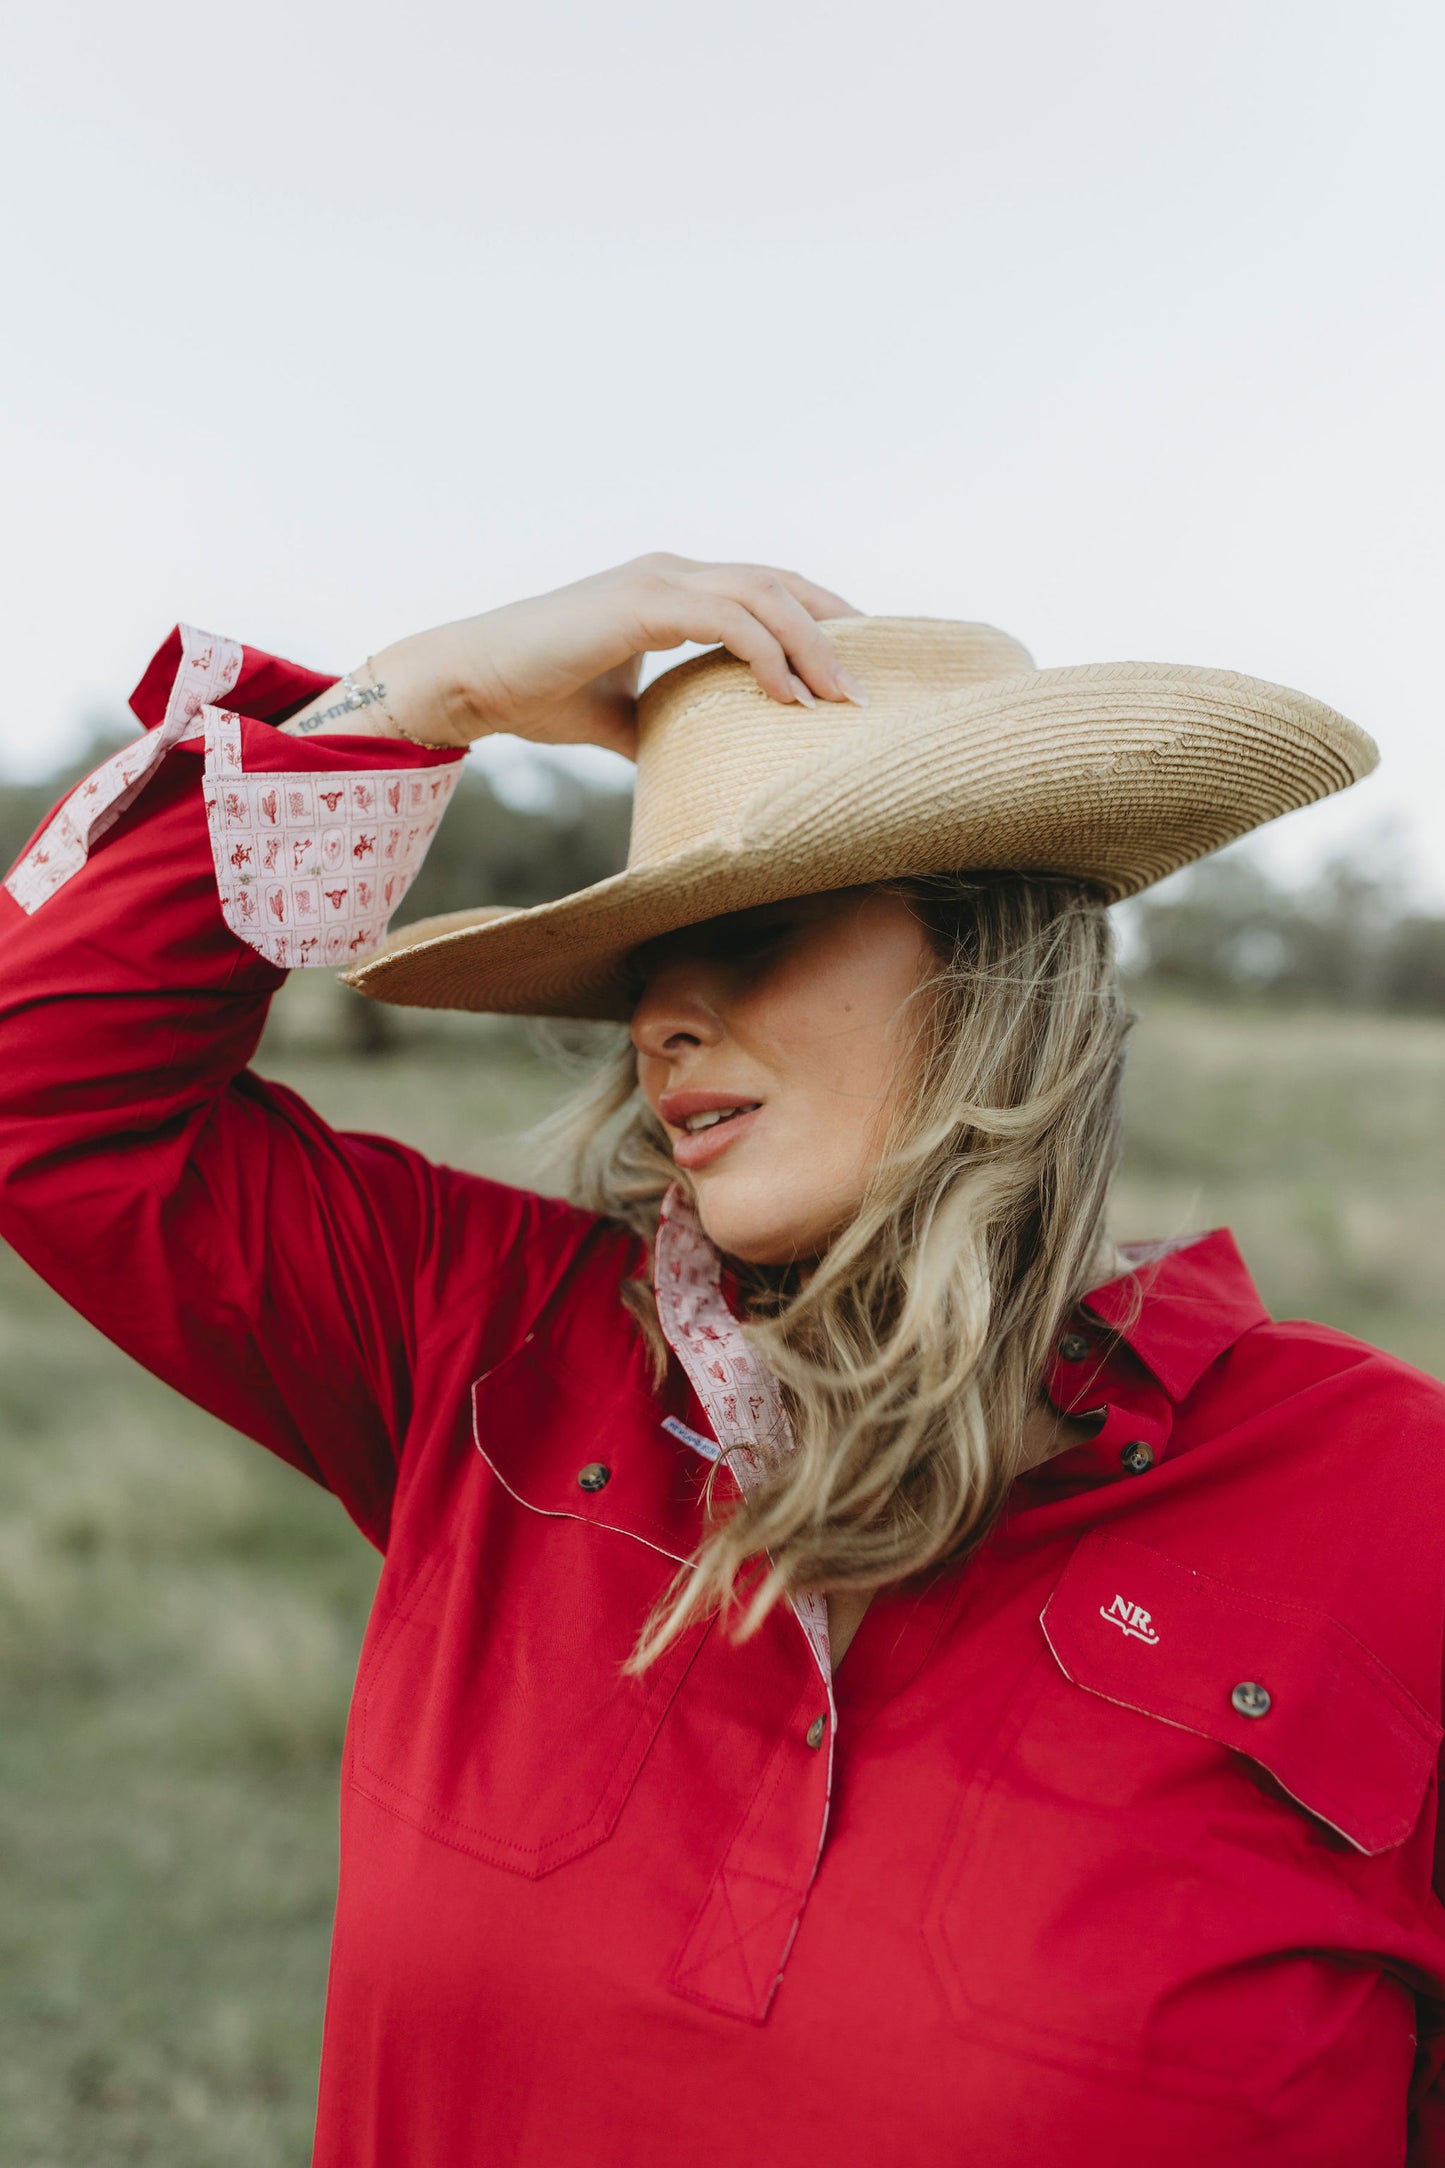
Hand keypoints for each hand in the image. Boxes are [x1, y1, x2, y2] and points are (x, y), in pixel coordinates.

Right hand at [369, 553, 866, 754]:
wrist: (470, 682)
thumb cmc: (537, 694)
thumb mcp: (619, 715)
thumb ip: (666, 724)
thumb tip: (702, 765)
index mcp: (671, 588)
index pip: (766, 588)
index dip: (817, 620)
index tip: (852, 668)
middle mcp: (671, 572)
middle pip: (780, 585)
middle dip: (834, 632)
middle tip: (867, 689)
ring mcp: (657, 581)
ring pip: (764, 596)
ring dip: (813, 646)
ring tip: (841, 699)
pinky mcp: (641, 603)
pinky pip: (727, 620)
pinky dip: (767, 655)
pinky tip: (788, 698)